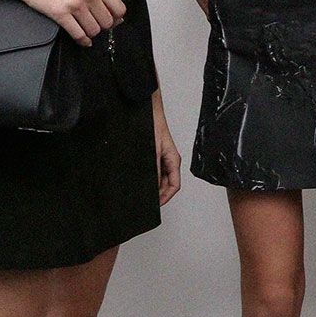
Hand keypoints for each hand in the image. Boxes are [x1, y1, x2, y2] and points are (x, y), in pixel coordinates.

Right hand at [11, 0, 125, 45]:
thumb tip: (117, 15)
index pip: (119, 8)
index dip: (115, 18)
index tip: (110, 21)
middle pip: (108, 22)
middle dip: (101, 27)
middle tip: (93, 25)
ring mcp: (75, 4)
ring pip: (94, 30)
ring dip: (90, 33)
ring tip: (84, 29)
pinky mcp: (60, 13)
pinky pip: (78, 34)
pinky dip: (82, 40)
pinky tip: (81, 39)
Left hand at [152, 91, 181, 205]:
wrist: (146, 111)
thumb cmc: (153, 126)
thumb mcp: (153, 151)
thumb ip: (154, 170)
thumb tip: (153, 186)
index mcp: (174, 160)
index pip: (175, 185)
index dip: (166, 197)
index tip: (156, 205)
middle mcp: (169, 160)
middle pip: (168, 184)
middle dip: (159, 194)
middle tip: (148, 202)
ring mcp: (162, 158)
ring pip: (160, 179)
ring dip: (154, 187)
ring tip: (144, 193)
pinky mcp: (154, 154)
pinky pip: (154, 171)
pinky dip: (149, 178)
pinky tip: (140, 180)